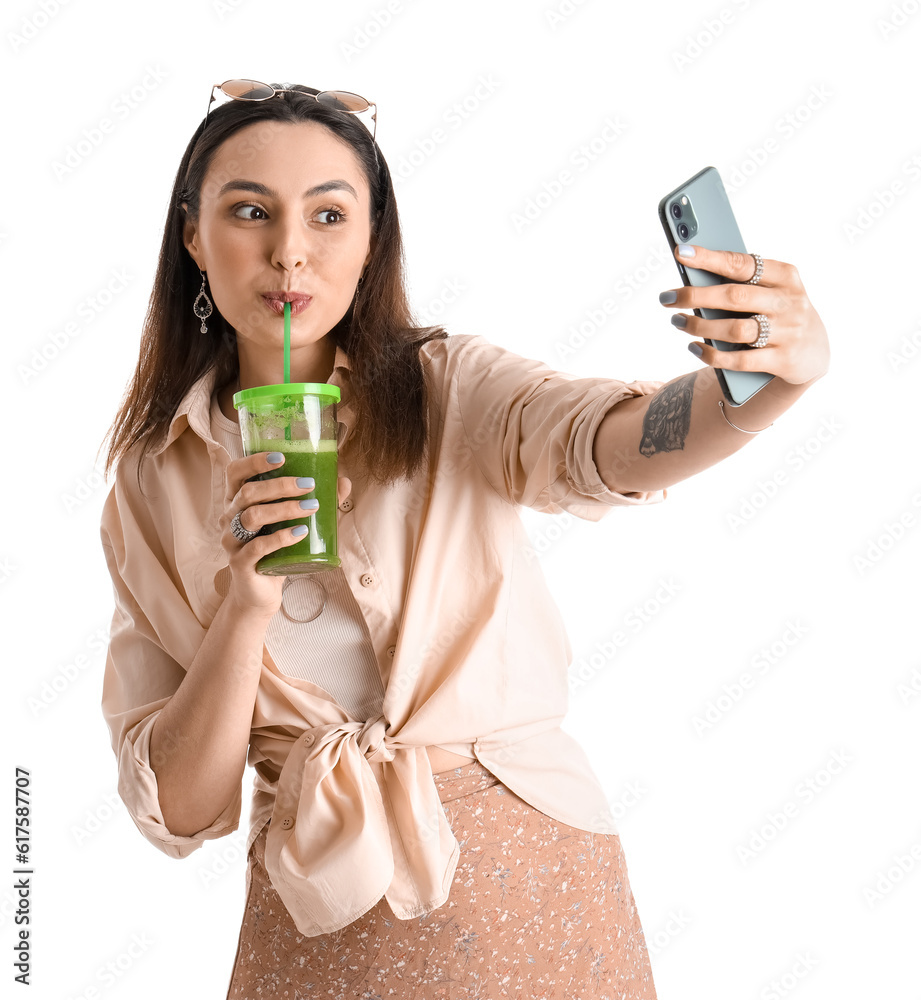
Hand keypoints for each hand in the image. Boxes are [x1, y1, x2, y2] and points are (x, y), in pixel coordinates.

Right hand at [220, 451, 351, 617]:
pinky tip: (301, 532)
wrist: (260, 592)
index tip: (282, 457)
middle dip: (280, 485)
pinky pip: (257, 547)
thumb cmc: (275, 550)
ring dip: (284, 508)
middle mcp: (228, 517)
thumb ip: (312, 500)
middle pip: (248, 492)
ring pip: (252, 516)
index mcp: (236, 501)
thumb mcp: (290, 522)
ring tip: (312, 507)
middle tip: (309, 485)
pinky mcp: (239, 563)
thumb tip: (343, 482)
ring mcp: (231, 541)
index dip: (254, 461)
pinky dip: (281, 538)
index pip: (235, 472)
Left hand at [659, 246, 829, 385]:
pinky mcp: (782, 360)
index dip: (710, 258)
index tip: (682, 252)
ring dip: (698, 327)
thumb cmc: (779, 313)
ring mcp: (787, 332)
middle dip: (695, 296)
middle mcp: (789, 302)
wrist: (815, 353)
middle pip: (734, 296)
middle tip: (667, 297)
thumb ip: (743, 284)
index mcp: (786, 276)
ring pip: (733, 330)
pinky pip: (739, 360)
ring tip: (676, 321)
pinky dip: (712, 354)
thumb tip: (694, 277)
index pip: (743, 264)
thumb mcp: (772, 291)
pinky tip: (694, 347)